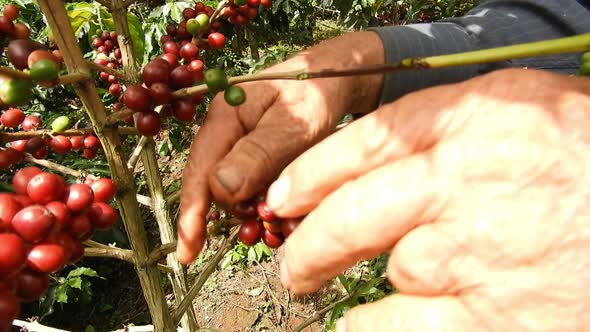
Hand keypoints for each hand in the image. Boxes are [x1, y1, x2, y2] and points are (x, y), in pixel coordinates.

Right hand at [176, 31, 384, 263]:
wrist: (336, 79)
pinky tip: (282, 215)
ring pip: (235, 192)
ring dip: (252, 212)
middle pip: (216, 186)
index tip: (188, 251)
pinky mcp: (258, 157)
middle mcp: (226, 134)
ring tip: (275, 226)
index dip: (192, 213)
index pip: (199, 171)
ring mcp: (241, 146)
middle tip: (261, 229)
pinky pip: (253, 188)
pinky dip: (266, 204)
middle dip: (232, 214)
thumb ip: (258, 155)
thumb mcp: (292, 125)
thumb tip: (221, 190)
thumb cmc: (317, 93)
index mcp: (224, 119)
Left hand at [266, 69, 589, 330]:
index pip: (363, 142)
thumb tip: (373, 161)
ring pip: (381, 271)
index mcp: (477, 119)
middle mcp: (470, 182)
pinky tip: (362, 321)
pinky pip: (395, 325)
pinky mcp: (497, 321)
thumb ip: (450, 130)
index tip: (281, 196)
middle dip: (305, 240)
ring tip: (314, 283)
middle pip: (351, 212)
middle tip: (288, 259)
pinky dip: (368, 326)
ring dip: (338, 277)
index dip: (309, 172)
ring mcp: (481, 254)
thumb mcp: (526, 114)